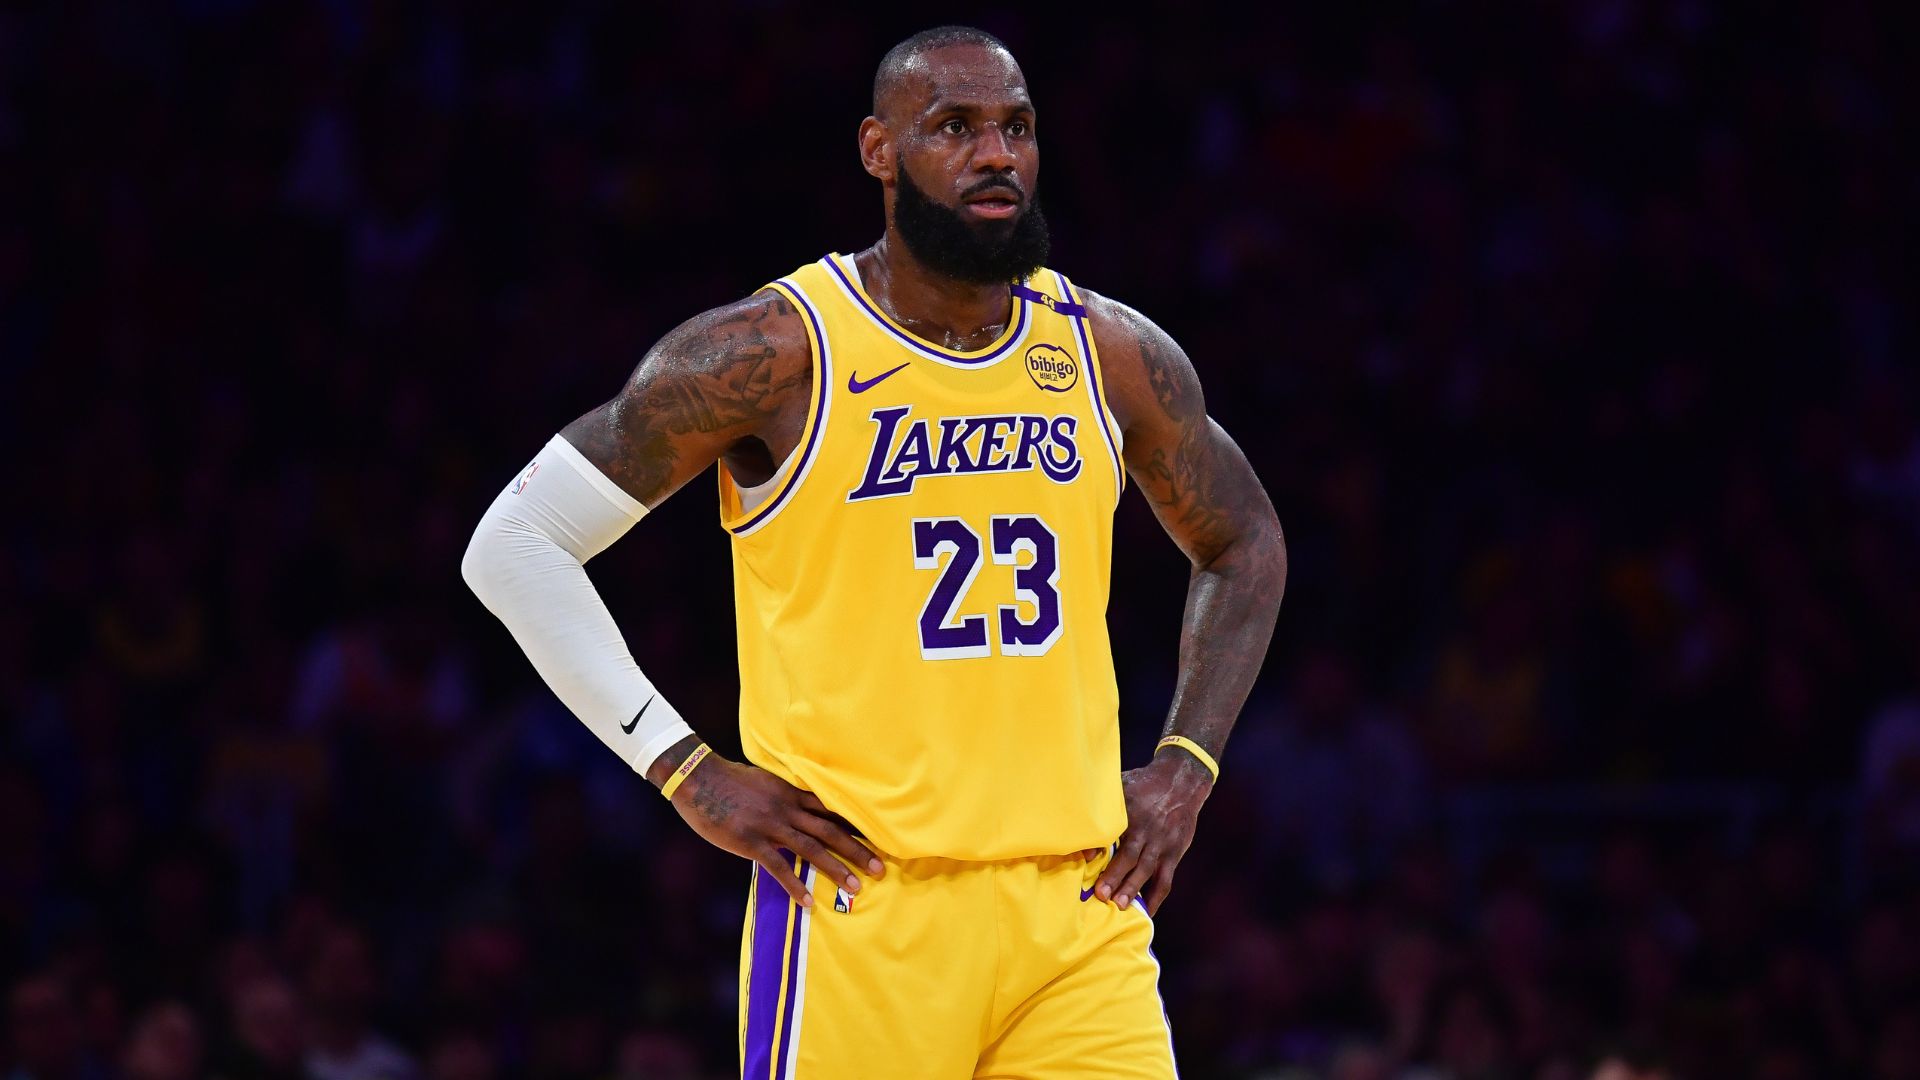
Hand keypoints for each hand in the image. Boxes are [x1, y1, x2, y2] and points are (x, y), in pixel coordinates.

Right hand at [668, 753, 883, 906]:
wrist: (698, 779)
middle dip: (858, 851)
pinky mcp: (751, 841)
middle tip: (881, 870)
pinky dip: (795, 885)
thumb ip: (786, 796)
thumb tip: (802, 807)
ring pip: (811, 849)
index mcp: (792, 793)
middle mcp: (787, 808)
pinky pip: (778, 866)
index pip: (832, 810)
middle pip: (830, 830)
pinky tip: (808, 901)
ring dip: (836, 869)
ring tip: (855, 888)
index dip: (857, 825)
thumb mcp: (765, 782)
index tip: (880, 838)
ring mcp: (770, 825)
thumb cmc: (730, 781)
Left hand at [1090, 748, 1212, 914]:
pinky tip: (1146, 911)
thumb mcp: (1122, 786)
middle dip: (1116, 875)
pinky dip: (1156, 896)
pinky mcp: (1173, 854)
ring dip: (1133, 888)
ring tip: (1120, 906)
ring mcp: (1162, 843)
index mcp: (1131, 811)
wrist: (1181, 783)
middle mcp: (1147, 829)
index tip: (1085, 858)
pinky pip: (1165, 879)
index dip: (1099, 845)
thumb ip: (1103, 806)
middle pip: (1130, 854)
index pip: (1113, 830)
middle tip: (1101, 894)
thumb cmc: (1143, 786)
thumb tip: (1078, 826)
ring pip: (1147, 869)